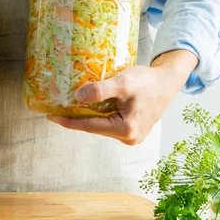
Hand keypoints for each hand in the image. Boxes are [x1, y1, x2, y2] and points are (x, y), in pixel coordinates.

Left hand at [48, 50, 197, 145]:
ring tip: (70, 106)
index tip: (51, 117)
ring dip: (87, 116)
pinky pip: (109, 123)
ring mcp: (132, 135)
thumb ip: (100, 91)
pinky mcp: (132, 129)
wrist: (168, 82)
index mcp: (126, 130)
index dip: (69, 121)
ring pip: (101, 125)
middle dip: (76, 118)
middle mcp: (129, 138)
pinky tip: (89, 105)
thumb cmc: (148, 81)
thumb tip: (77, 97)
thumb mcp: (123, 83)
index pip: (89, 126)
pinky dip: (98, 114)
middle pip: (94, 127)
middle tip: (56, 109)